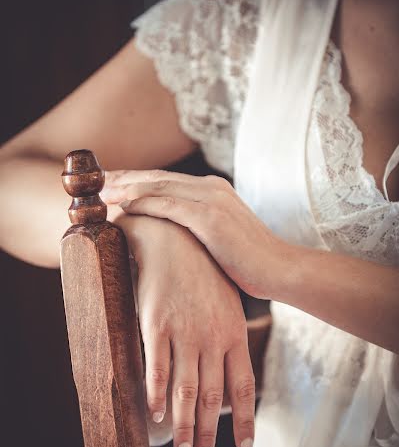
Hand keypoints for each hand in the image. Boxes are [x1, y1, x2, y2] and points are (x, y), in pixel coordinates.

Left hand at [103, 170, 286, 299]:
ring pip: (159, 186)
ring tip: (101, 192)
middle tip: (97, 182)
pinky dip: (143, 203)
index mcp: (213, 190)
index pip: (167, 180)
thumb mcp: (223, 237)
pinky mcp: (210, 218)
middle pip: (158, 177)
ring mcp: (211, 201)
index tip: (113, 183)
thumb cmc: (251, 261)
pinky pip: (168, 205)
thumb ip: (200, 228)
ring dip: (127, 188)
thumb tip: (175, 238)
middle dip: (125, 178)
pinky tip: (123, 206)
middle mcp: (211, 188)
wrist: (280, 269)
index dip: (137, 180)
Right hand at [108, 207, 254, 446]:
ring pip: (187, 390)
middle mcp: (213, 337)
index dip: (244, 420)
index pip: (244, 386)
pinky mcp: (156, 324)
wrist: (174, 239)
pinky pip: (157, 368)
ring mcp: (185, 332)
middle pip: (214, 397)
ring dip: (185, 426)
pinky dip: (157, 396)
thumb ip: (229, 335)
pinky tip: (156, 416)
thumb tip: (232, 365)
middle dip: (209, 433)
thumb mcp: (226, 302)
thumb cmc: (202, 272)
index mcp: (234, 333)